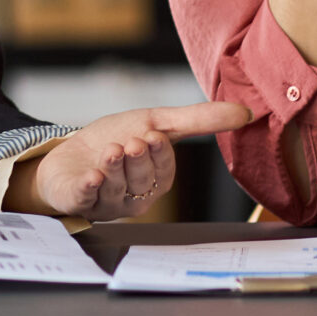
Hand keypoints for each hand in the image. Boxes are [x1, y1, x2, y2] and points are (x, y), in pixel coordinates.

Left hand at [30, 103, 255, 220]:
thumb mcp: (156, 122)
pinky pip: (85, 199)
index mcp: (154, 181)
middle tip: (131, 143)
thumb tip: (247, 112)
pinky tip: (91, 177)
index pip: (163, 172)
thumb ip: (199, 120)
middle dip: (136, 161)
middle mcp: (133, 197)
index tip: (153, 135)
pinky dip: (88, 188)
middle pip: (140, 180)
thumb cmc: (116, 138)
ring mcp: (105, 202)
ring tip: (109, 151)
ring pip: (115, 189)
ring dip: (113, 168)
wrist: (69, 153)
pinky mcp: (76, 201)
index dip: (159, 155)